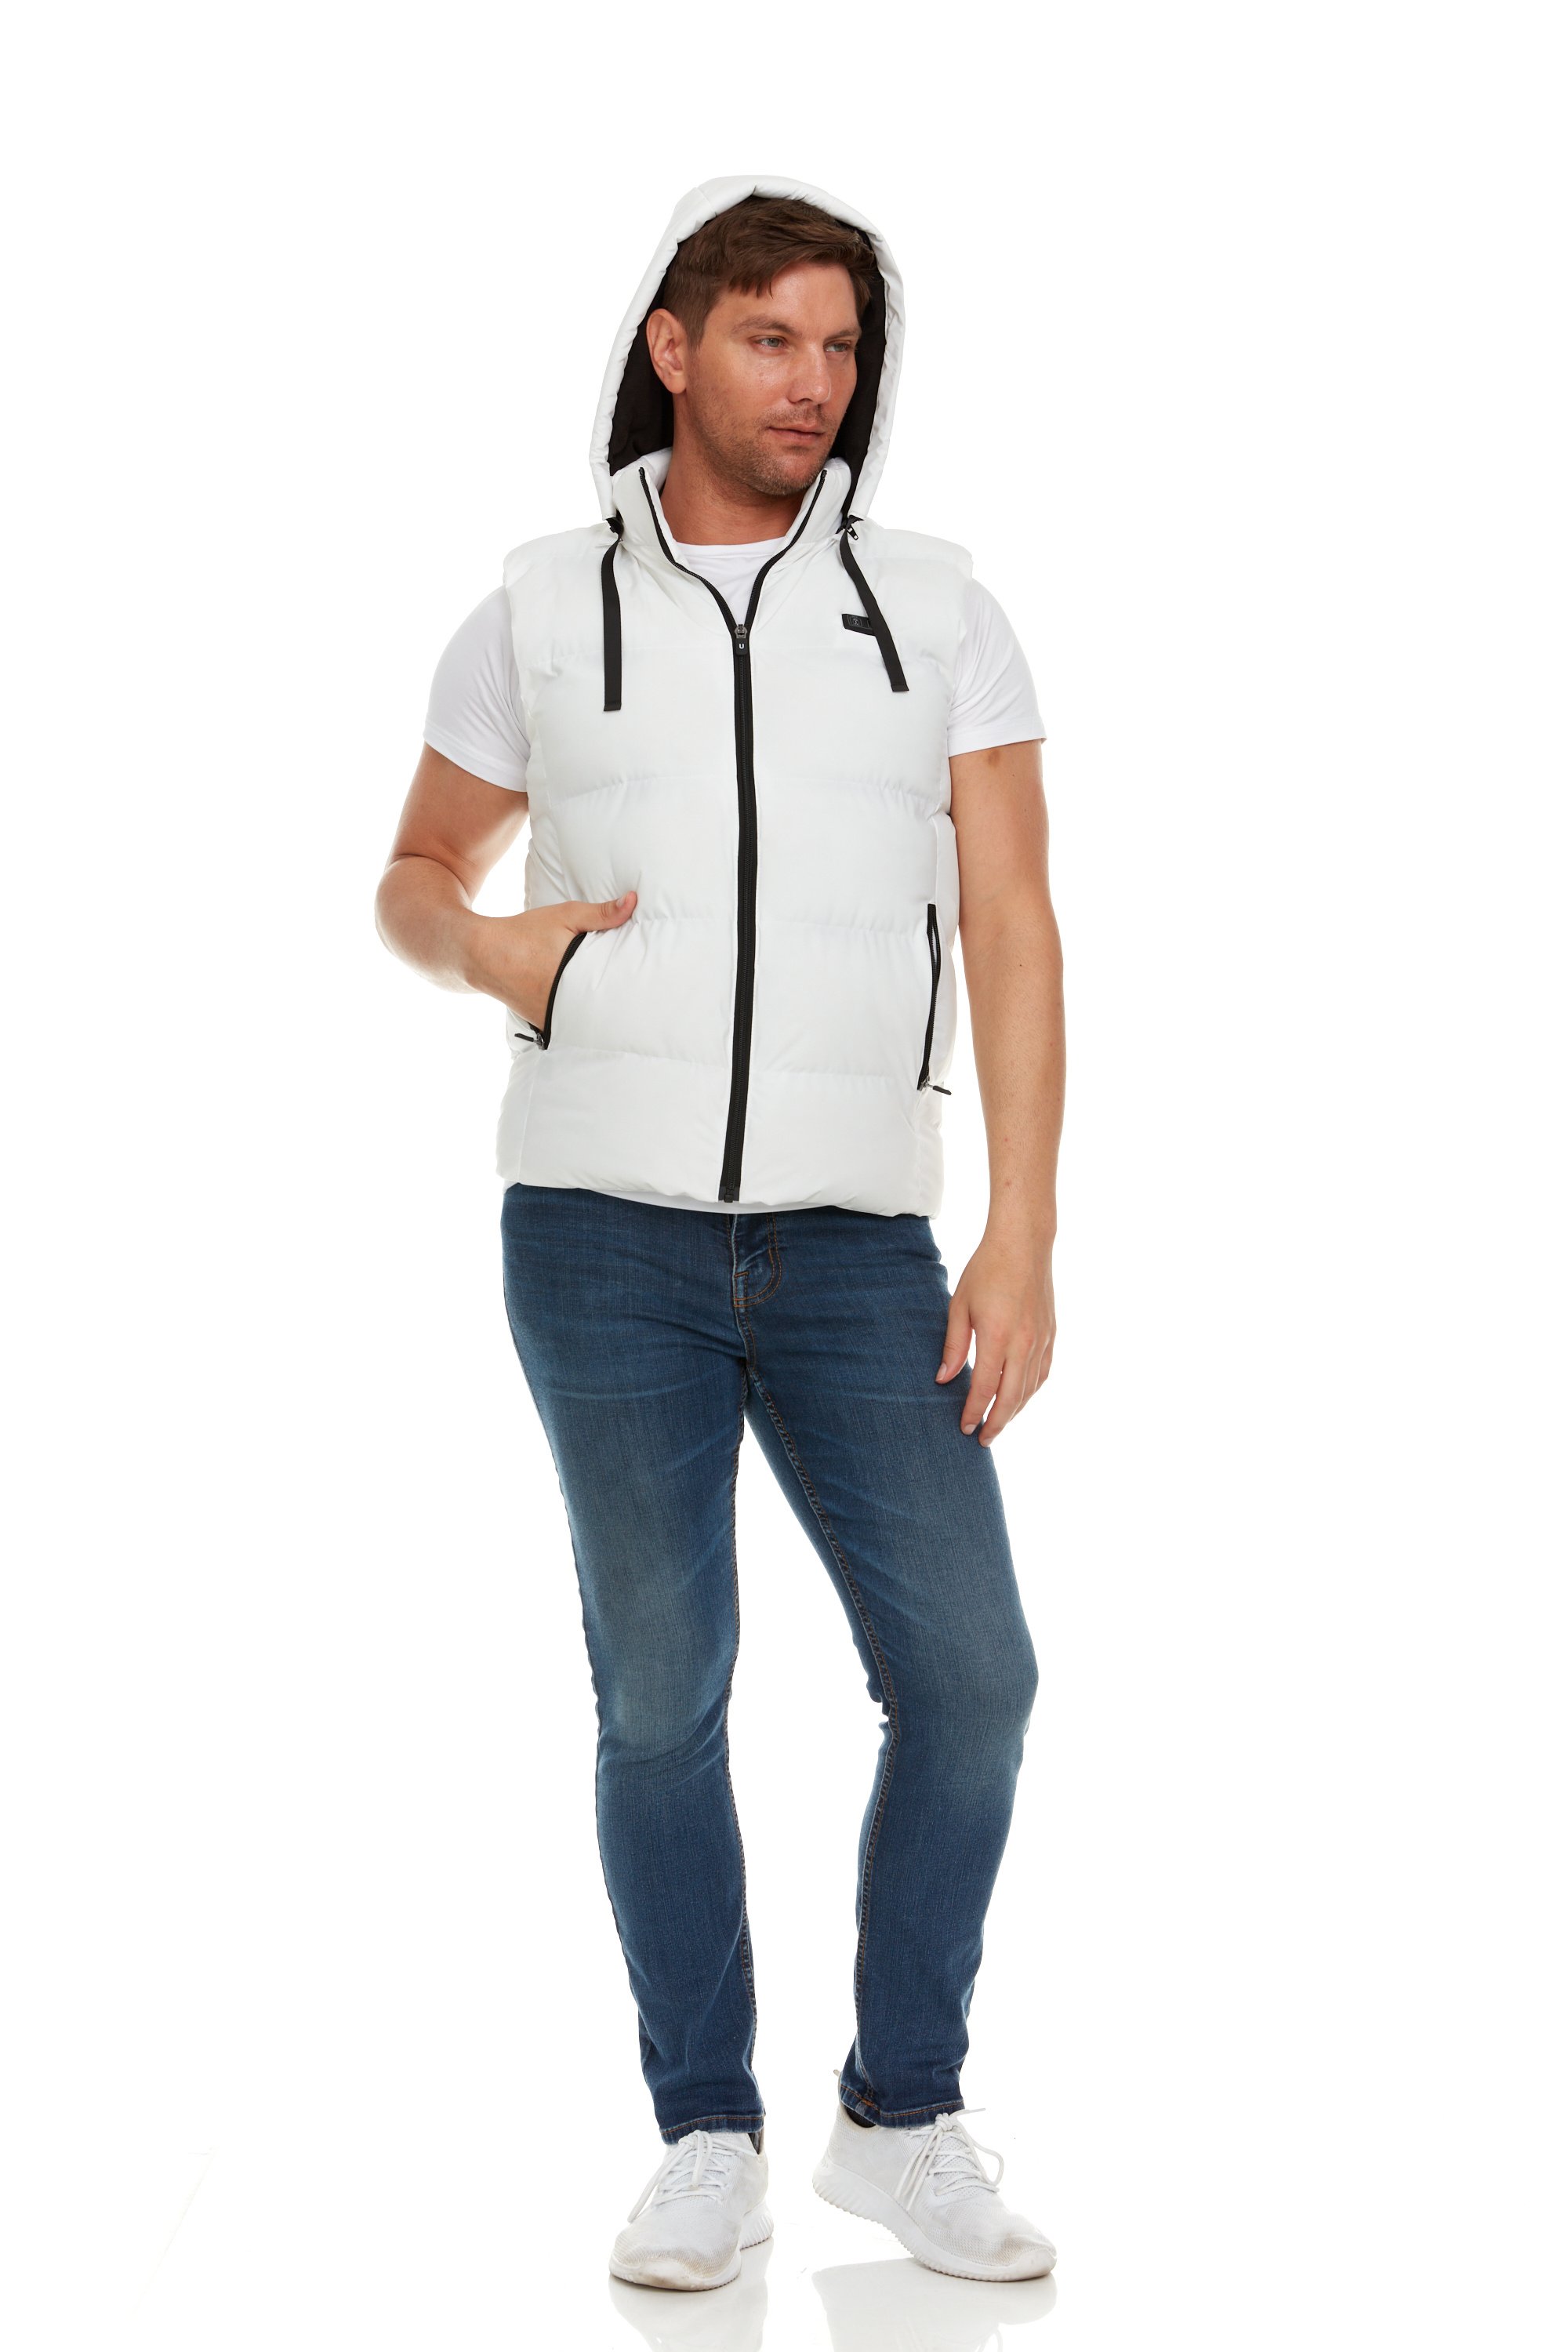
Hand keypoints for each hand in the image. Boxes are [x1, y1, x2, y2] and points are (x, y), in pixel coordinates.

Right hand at [464, 891, 637, 1027]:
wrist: (483, 954)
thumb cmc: (526, 932)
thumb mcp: (565, 916)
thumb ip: (602, 913)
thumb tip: (633, 901)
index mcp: (569, 978)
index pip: (610, 992)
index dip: (630, 996)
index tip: (649, 996)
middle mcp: (559, 1003)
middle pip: (600, 1012)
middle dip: (619, 1009)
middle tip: (644, 1008)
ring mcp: (549, 1018)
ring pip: (585, 1022)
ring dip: (600, 1017)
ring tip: (625, 1016)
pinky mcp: (542, 1023)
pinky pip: (568, 1024)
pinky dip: (581, 1020)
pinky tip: (596, 1018)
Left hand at [936, 1228, 1055, 1444]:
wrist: (1024, 1243)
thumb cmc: (986, 1271)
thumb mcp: (959, 1306)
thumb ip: (954, 1346)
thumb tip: (944, 1380)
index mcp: (997, 1337)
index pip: (984, 1388)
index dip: (973, 1412)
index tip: (963, 1428)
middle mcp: (1024, 1344)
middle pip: (1011, 1398)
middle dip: (996, 1423)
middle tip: (982, 1440)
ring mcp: (1041, 1340)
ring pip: (1030, 1389)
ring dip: (1014, 1410)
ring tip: (998, 1422)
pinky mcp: (1051, 1334)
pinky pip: (1043, 1373)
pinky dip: (1031, 1391)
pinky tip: (1019, 1397)